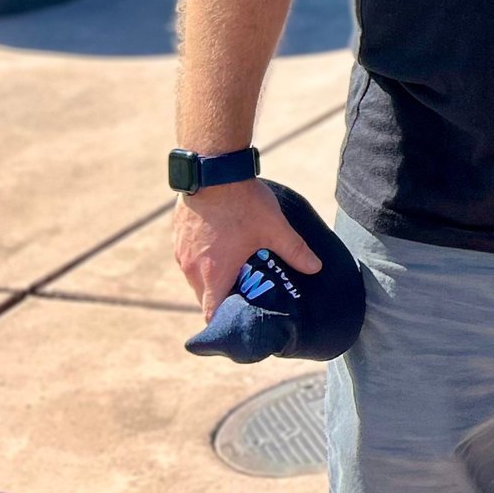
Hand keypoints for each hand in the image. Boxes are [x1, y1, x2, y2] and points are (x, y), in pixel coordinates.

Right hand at [173, 180, 318, 320]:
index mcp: (214, 274)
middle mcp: (192, 268)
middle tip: (244, 292)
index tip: (236, 320)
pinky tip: (221, 246)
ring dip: (211, 277)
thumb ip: (295, 251)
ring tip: (235, 269)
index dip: (222, 321)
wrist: (213, 171)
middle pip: (203, 296)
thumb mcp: (275, 228)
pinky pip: (188, 257)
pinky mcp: (178, 235)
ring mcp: (181, 252)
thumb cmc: (243, 202)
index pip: (210, 313)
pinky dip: (202, 259)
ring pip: (194, 277)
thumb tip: (315, 268)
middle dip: (221, 298)